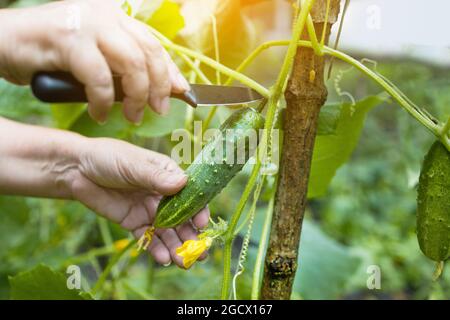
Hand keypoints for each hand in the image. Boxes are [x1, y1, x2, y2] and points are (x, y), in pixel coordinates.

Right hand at [0, 0, 188, 122]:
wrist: (7, 43)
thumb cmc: (53, 55)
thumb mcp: (97, 59)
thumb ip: (125, 69)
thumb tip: (160, 91)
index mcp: (116, 18)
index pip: (155, 44)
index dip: (171, 70)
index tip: (183, 93)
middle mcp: (106, 15)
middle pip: (149, 52)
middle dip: (159, 86)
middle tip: (159, 110)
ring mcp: (87, 24)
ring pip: (131, 63)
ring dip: (136, 96)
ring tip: (132, 117)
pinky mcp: (68, 39)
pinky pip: (98, 77)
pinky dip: (102, 101)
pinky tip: (99, 114)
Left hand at [0, 118, 208, 267]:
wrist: (76, 169)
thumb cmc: (108, 157)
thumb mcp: (133, 164)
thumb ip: (156, 177)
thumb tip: (183, 183)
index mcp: (167, 175)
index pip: (190, 194)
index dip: (198, 209)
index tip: (202, 224)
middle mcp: (163, 194)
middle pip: (182, 217)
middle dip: (191, 235)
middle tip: (198, 254)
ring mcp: (149, 210)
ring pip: (168, 232)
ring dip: (177, 247)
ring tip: (183, 262)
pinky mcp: (134, 222)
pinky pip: (148, 238)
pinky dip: (156, 249)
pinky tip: (163, 259)